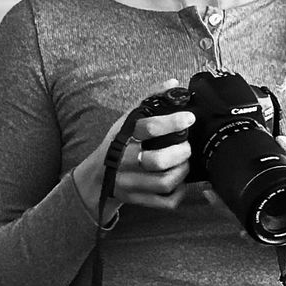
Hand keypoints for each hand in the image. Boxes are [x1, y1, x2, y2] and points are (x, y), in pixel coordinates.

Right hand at [72, 107, 199, 217]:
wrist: (96, 178)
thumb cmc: (117, 145)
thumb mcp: (126, 120)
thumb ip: (149, 100)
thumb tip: (173, 83)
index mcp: (123, 137)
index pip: (148, 128)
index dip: (173, 122)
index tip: (189, 118)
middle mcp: (125, 161)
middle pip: (158, 160)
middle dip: (180, 152)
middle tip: (186, 147)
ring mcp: (131, 183)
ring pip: (164, 183)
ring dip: (181, 172)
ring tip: (185, 163)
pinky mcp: (138, 200)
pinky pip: (164, 202)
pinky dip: (178, 194)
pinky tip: (180, 182)